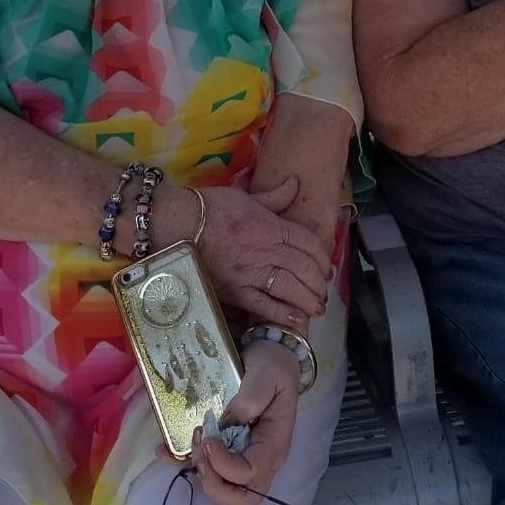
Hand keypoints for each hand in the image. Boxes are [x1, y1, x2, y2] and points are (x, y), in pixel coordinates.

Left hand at [189, 339, 299, 504]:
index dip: (225, 465)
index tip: (207, 439)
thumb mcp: (268, 372)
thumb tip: (227, 422)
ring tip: (191, 440)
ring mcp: (243, 457)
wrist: (270, 357)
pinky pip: (206, 468)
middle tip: (200, 452)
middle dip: (213, 483)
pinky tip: (165, 450)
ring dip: (201, 472)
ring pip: (223, 490)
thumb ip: (251, 396)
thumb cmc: (272, 366)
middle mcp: (260, 459)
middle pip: (241, 499)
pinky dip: (183, 464)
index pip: (251, 474)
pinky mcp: (227, 449)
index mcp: (273, 444)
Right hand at [197, 178, 330, 330]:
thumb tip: (295, 184)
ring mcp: (250, 273)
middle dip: (318, 282)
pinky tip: (296, 321)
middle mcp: (266, 250)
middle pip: (303, 267)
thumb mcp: (246, 196)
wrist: (176, 224)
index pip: (308, 242)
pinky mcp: (234, 291)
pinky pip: (263, 305)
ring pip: (289, 288)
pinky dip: (282, 314)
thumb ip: (275, 196)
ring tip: (316, 308)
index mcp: (271, 226)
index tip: (327, 268)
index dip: (322, 257)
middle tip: (323, 291)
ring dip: (308, 299)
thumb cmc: (210, 208)